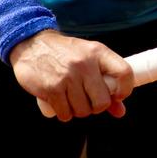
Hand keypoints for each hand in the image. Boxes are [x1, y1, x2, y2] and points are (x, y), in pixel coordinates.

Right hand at [10, 30, 133, 120]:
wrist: (32, 44)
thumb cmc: (65, 54)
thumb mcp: (89, 59)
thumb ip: (106, 83)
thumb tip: (120, 111)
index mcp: (98, 52)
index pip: (125, 73)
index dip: (125, 90)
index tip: (117, 96)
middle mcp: (84, 64)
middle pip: (102, 102)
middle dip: (96, 107)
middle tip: (88, 101)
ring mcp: (67, 77)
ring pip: (83, 111)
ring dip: (78, 111)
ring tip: (72, 99)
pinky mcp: (51, 89)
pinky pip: (65, 113)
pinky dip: (64, 113)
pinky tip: (61, 103)